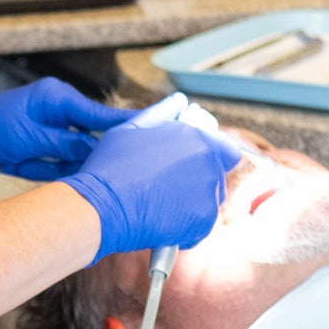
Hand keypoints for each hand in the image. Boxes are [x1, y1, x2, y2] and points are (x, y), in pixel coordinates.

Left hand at [0, 78, 136, 181]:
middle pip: (86, 140)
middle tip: (58, 166)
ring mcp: (50, 127)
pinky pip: (54, 161)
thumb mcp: (30, 137)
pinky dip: (38, 168)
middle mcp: (58, 110)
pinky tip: (15, 163)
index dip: (124, 124)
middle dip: (72, 157)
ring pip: (69, 155)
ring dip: (48, 166)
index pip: (99, 114)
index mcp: (58, 98)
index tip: (151, 130)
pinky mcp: (41, 143)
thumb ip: (65, 143)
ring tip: (19, 161)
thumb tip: (95, 148)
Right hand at [61, 117, 242, 262]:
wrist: (101, 207)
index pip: (227, 151)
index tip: (191, 166)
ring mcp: (208, 196)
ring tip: (160, 205)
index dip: (212, 158)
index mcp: (197, 139)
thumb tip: (179, 101)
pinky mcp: (202, 223)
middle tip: (165, 188)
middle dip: (197, 181)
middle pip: (216, 177)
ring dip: (191, 204)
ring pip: (208, 202)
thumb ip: (161, 113)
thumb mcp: (131, 129)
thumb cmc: (110, 166)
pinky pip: (200, 226)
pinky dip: (185, 227)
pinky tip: (160, 221)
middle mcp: (209, 165)